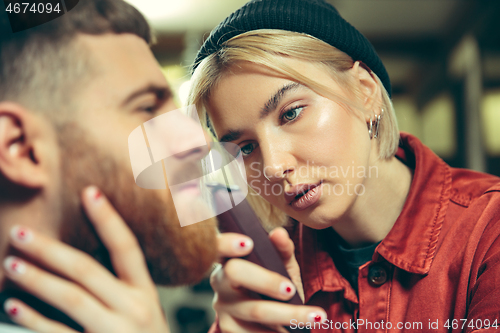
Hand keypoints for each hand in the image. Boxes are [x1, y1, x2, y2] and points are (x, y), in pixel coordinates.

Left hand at [2, 186, 169, 332]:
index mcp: (146, 293)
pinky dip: (33, 319)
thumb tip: (84, 260)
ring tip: (11, 263)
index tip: (88, 191)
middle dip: (51, 249)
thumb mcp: (145, 312)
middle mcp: (134, 308)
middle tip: (20, 233)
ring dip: (37, 279)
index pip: (127, 248)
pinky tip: (13, 305)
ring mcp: (115, 332)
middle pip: (88, 270)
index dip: (108, 219)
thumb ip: (123, 290)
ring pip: (71, 297)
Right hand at [212, 229, 326, 331]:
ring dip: (288, 315)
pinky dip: (279, 332)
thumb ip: (282, 249)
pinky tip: (299, 331)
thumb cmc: (274, 284)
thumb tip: (279, 233)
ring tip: (315, 316)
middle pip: (236, 274)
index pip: (219, 245)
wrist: (269, 319)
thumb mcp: (281, 265)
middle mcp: (220, 281)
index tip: (249, 244)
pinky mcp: (229, 329)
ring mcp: (223, 308)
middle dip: (266, 281)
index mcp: (229, 258)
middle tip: (291, 289)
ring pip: (255, 310)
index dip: (228, 243)